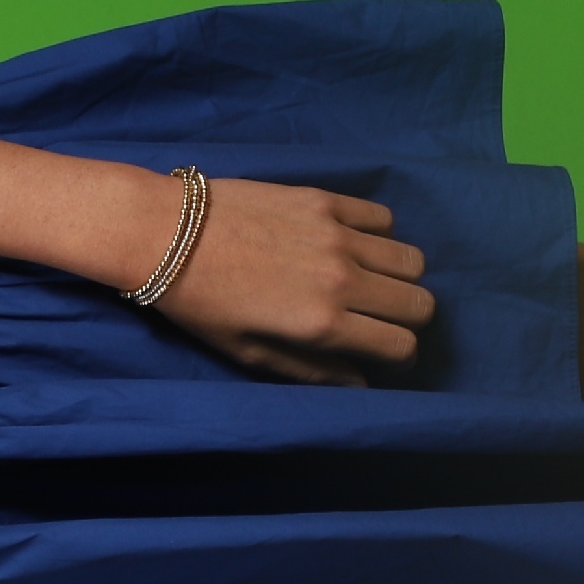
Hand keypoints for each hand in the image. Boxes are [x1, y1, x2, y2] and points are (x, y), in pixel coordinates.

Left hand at [141, 178, 434, 384]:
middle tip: (376, 317)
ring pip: (411, 260)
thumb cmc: (198, 302)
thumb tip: (362, 383)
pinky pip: (383, 217)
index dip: (397, 355)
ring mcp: (337, 234)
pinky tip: (351, 242)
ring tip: (368, 279)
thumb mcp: (248, 352)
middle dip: (406, 318)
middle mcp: (342, 278)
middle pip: (420, 303)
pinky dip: (378, 234)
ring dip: (398, 276)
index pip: (402, 345)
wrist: (163, 232)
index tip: (379, 350)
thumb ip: (311, 370)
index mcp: (322, 323)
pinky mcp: (325, 199)